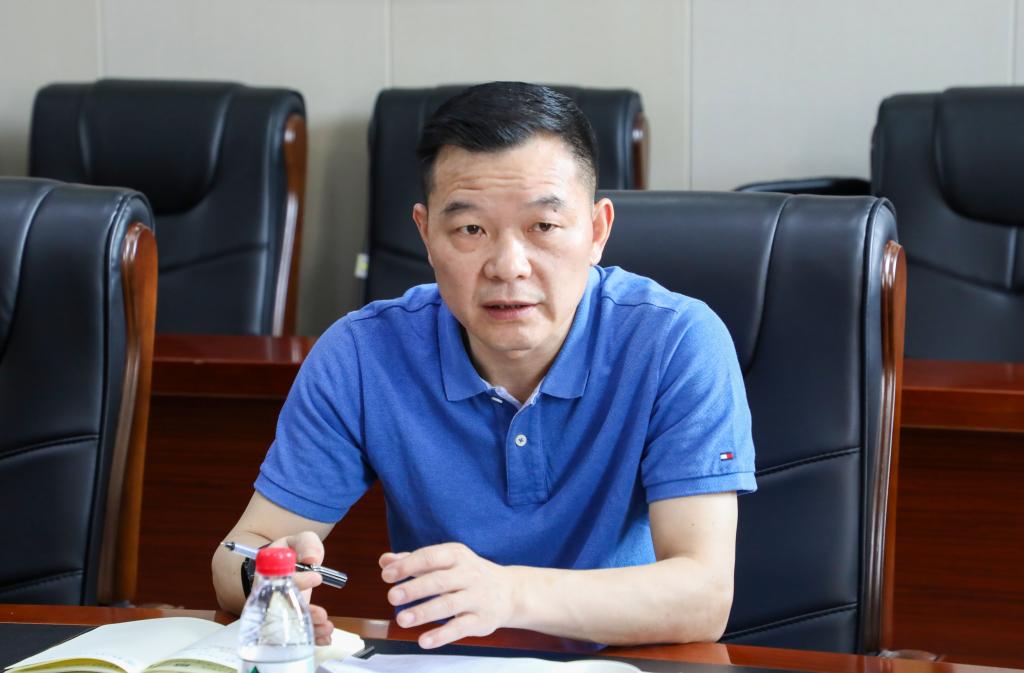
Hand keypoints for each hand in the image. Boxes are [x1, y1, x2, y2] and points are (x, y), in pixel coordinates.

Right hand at [270, 532, 331, 644]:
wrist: (288, 563)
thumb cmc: (293, 551)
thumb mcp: (300, 540)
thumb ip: (306, 544)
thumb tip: (312, 559)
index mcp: (268, 572)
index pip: (278, 579)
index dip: (297, 581)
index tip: (317, 577)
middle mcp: (270, 593)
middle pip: (280, 608)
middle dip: (302, 614)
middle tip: (322, 615)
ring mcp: (278, 608)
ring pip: (288, 623)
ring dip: (309, 628)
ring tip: (327, 627)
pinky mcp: (289, 617)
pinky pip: (296, 630)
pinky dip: (311, 636)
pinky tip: (325, 638)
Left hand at [379, 542, 518, 648]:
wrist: (509, 591)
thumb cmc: (468, 574)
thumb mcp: (445, 562)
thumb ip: (414, 562)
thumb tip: (385, 561)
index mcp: (456, 556)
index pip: (430, 557)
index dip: (408, 565)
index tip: (387, 575)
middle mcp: (468, 574)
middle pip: (439, 581)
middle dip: (414, 588)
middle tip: (392, 597)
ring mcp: (476, 597)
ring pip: (449, 604)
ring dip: (424, 612)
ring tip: (402, 620)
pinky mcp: (481, 620)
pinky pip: (460, 627)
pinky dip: (442, 635)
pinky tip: (424, 640)